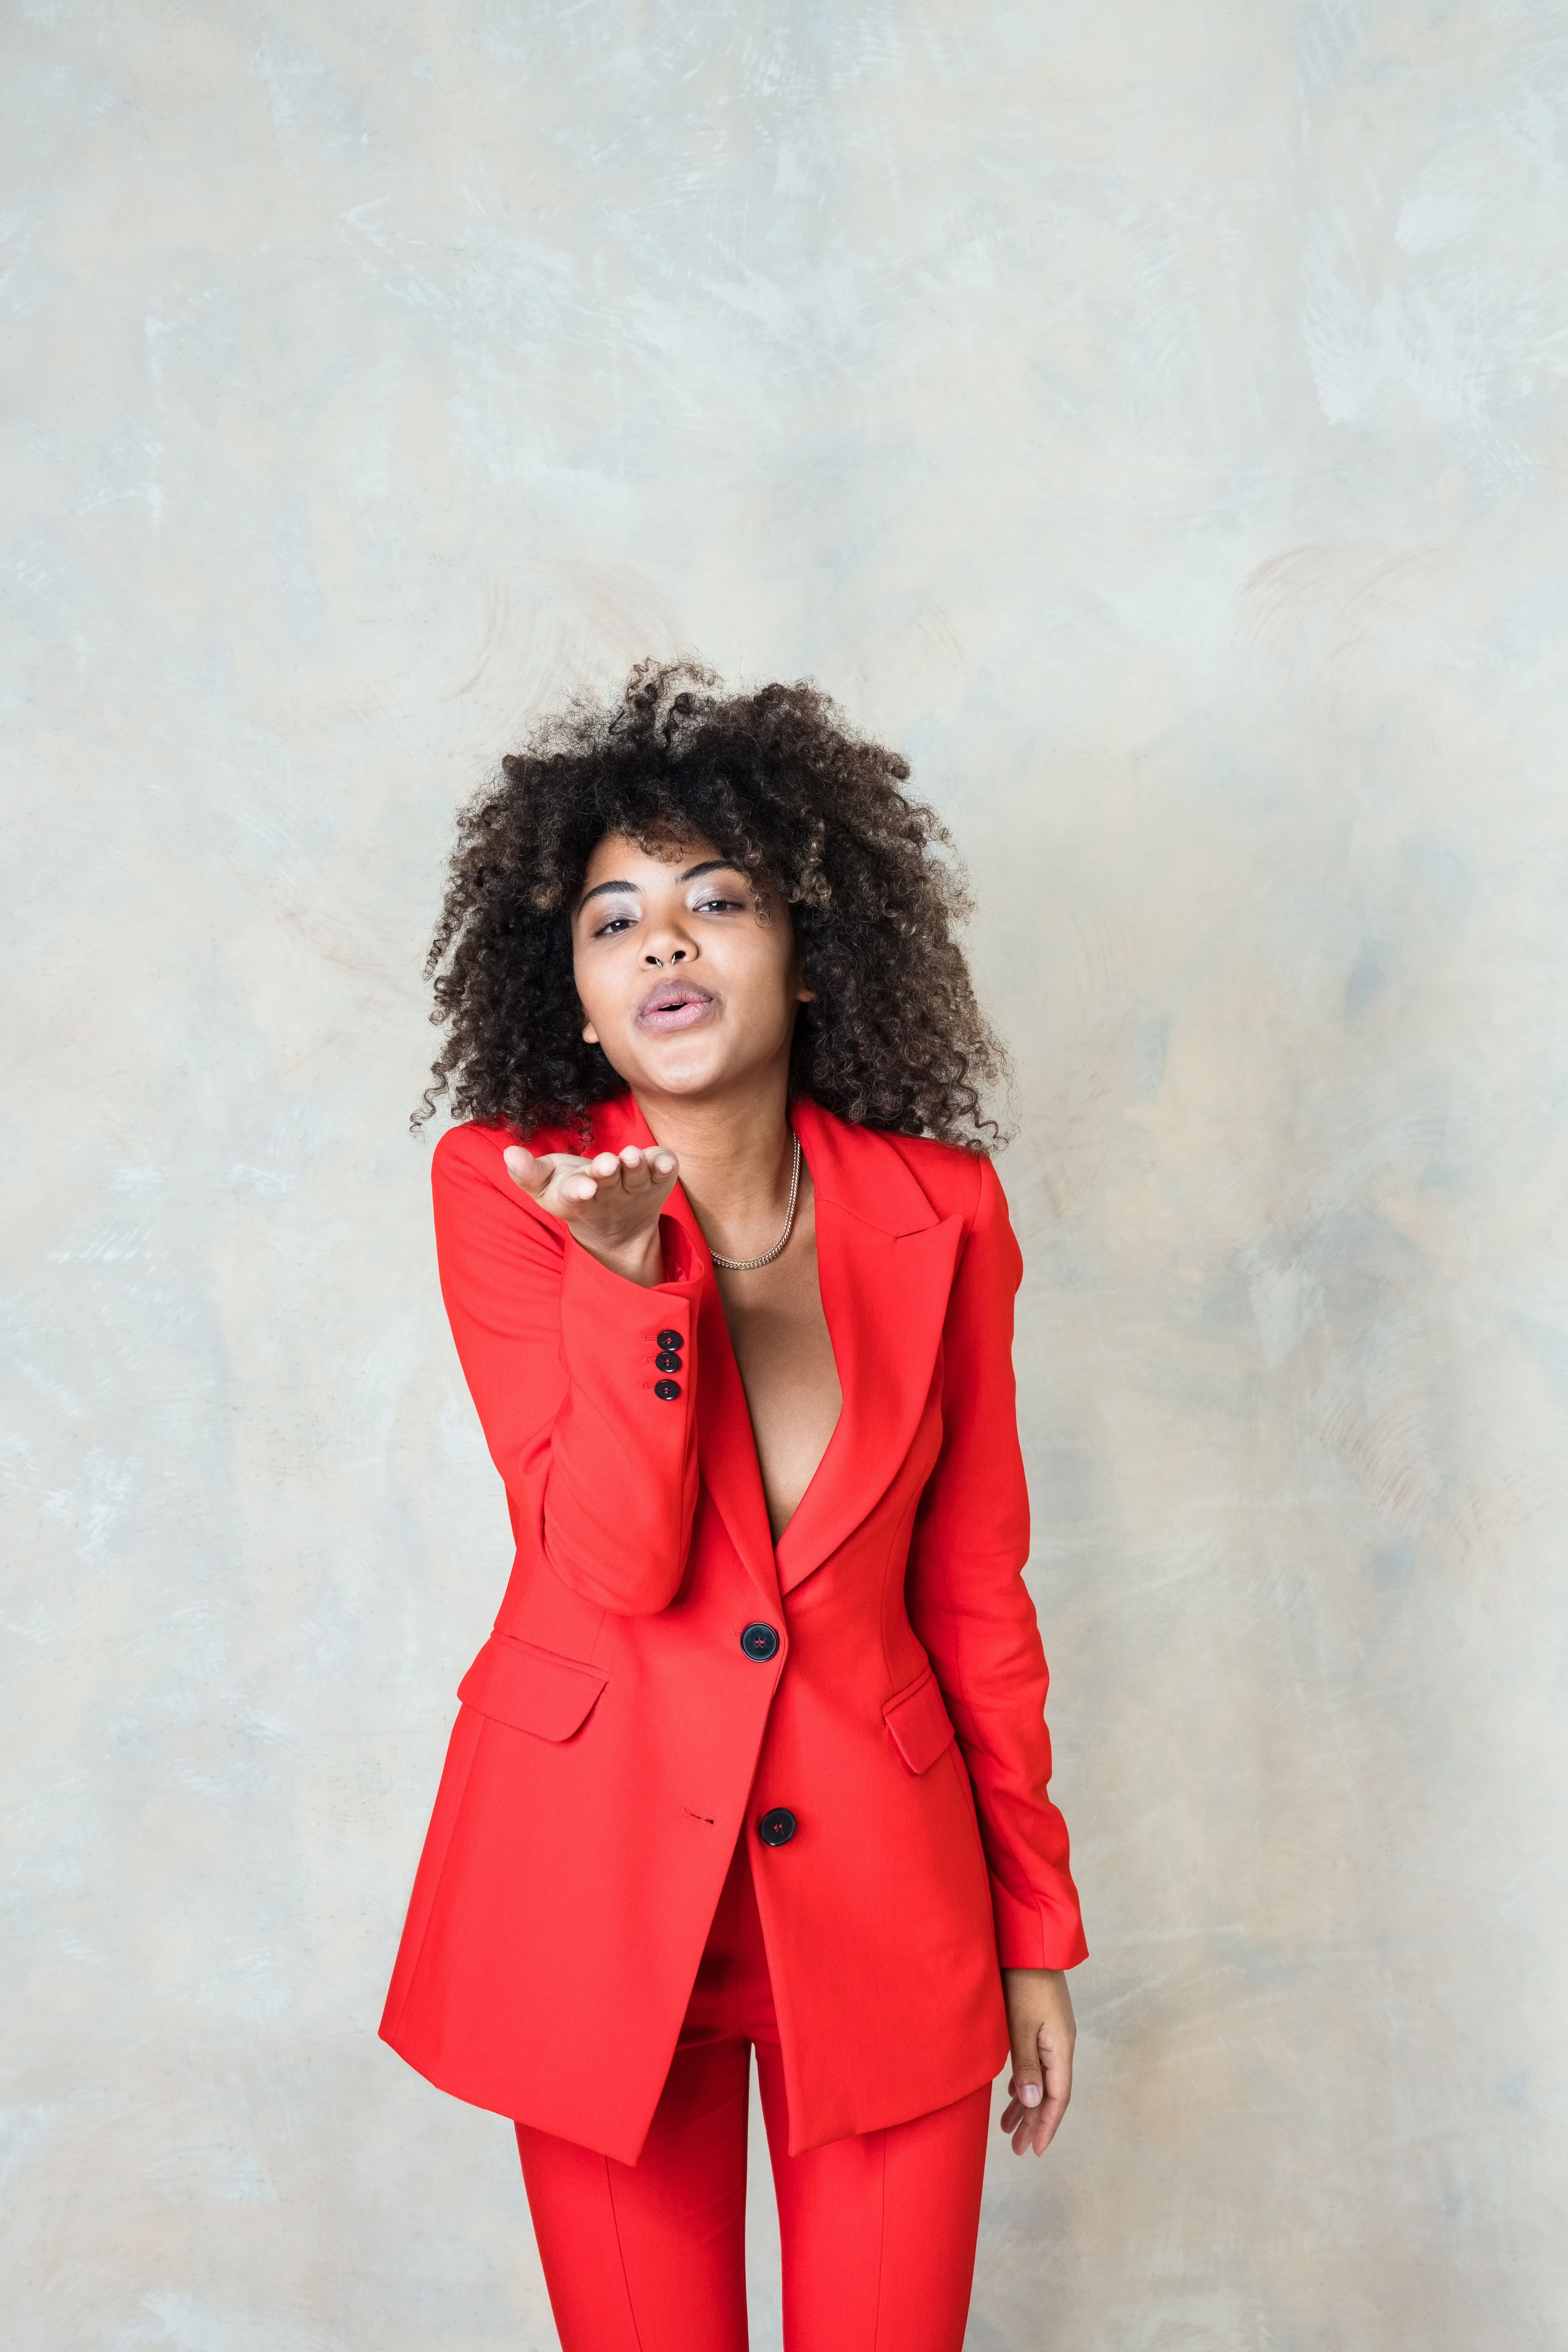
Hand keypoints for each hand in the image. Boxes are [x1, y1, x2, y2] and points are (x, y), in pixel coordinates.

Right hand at [503, 1142, 679, 1286]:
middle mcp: (609, 1195)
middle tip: (608, 1164)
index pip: (576, 1195)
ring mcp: (636, 1189)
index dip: (579, 1191)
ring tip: (632, 1155)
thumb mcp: (546, 1185)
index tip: (583, 1187)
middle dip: (608, 1174)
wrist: (616, 1225)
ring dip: (636, 1167)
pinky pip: (664, 1174)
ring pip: (638, 1178)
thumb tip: (510, 1153)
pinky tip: (666, 1160)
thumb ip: (528, 1172)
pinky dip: (666, 1166)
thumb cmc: (574, 1191)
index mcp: (578, 1197)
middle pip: (608, 1184)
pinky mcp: (658, 1181)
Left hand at [999, 1966, 1075, 2155]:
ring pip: (1042, 2078)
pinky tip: (1012, 2091)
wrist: (1030, 1943)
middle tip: (1017, 2147)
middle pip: (1050, 2092)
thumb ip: (1026, 2065)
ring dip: (1026, 2103)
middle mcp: (1061, 2043)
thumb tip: (1032, 2103)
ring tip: (1008, 2127)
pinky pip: (1035, 2063)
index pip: (1057, 2097)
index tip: (1035, 2149)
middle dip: (1034, 2121)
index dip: (1046, 2125)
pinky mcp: (1042, 2023)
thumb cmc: (1022, 1982)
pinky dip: (1024, 2081)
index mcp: (1060, 2047)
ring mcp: (1052, 2033)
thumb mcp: (1020, 2026)